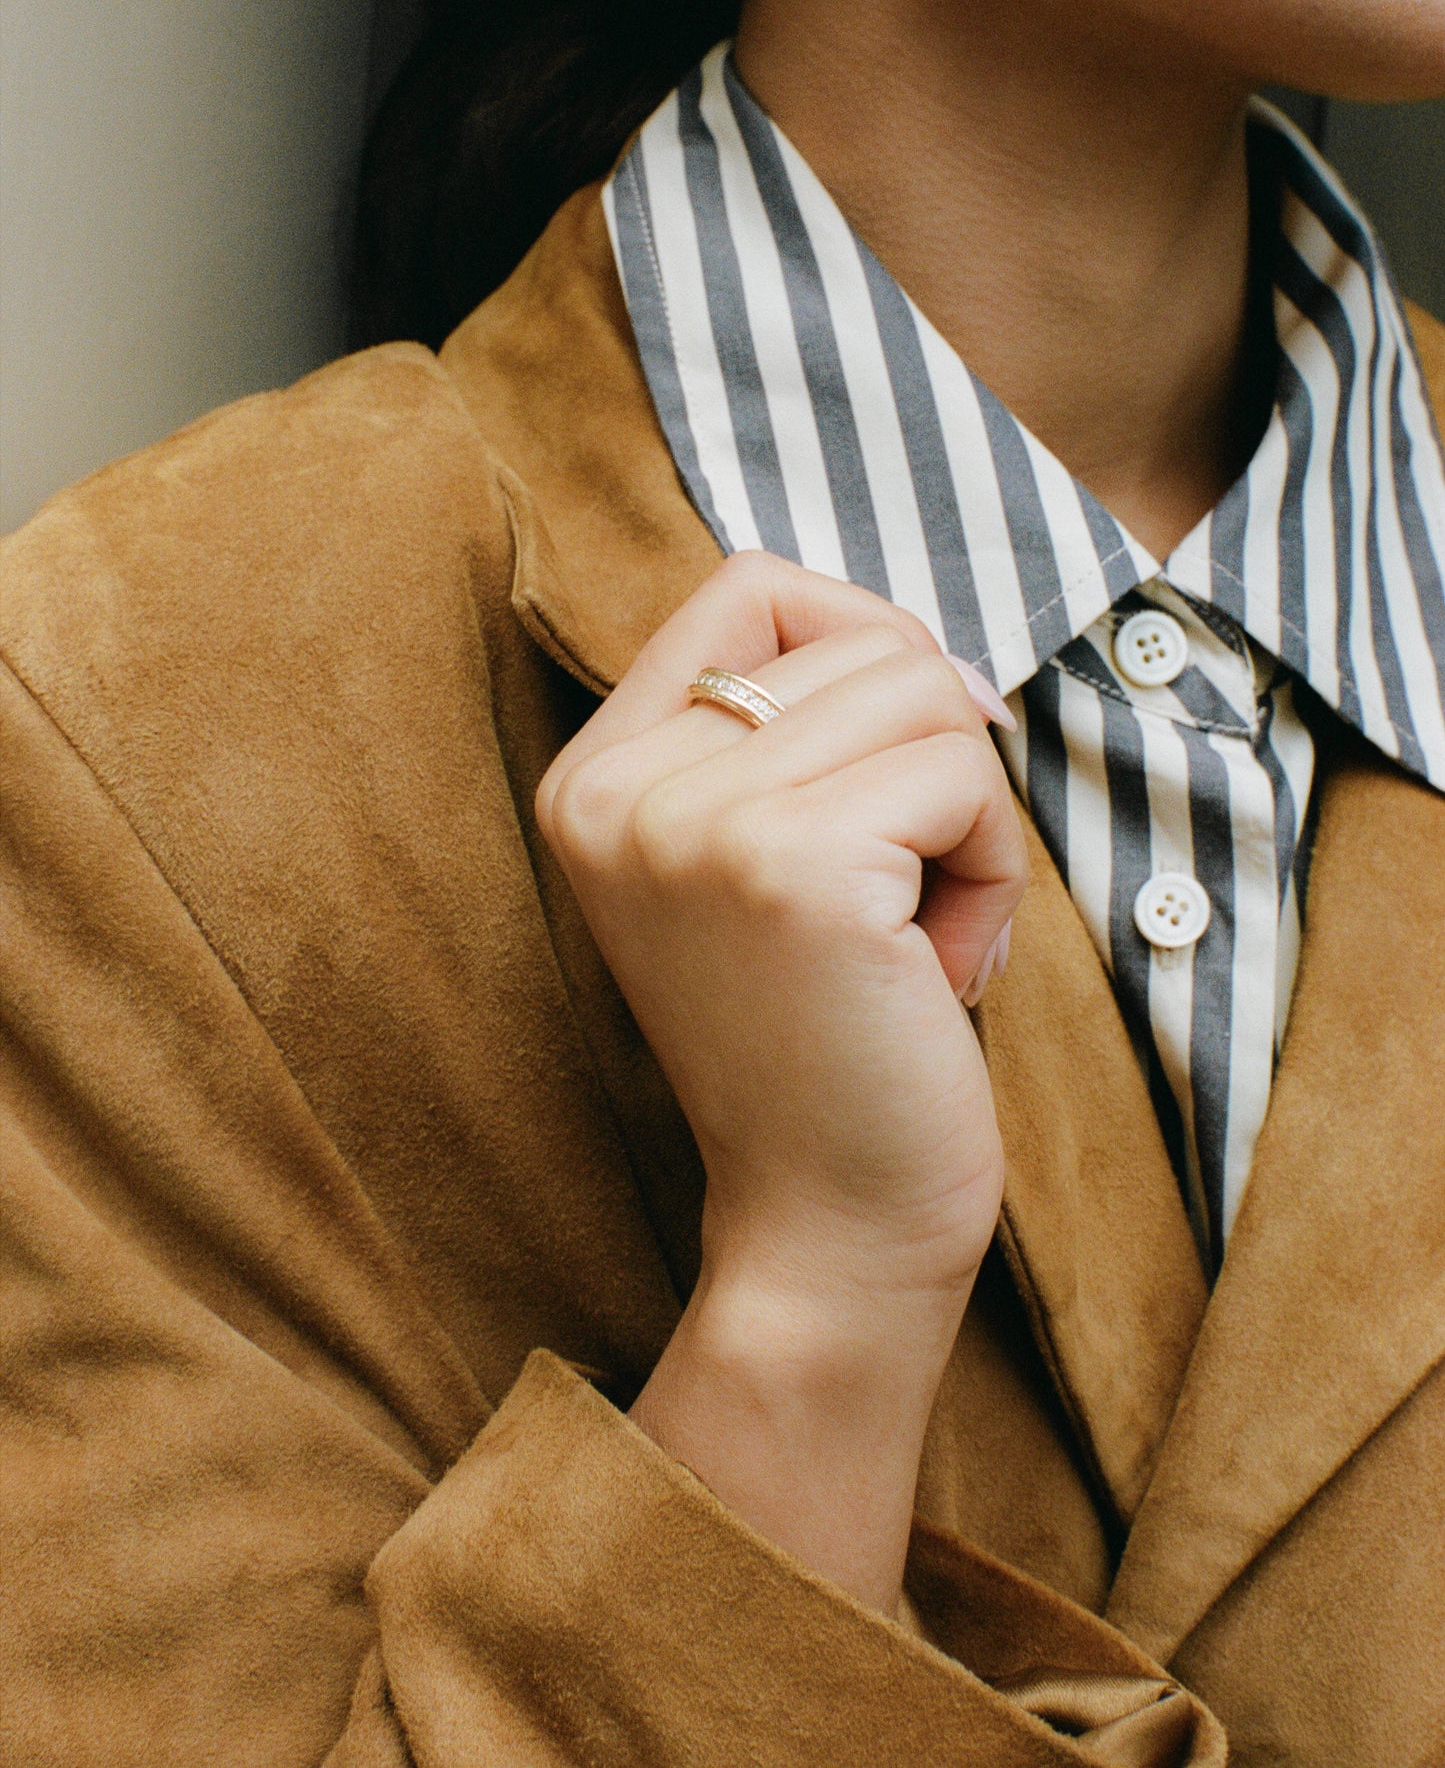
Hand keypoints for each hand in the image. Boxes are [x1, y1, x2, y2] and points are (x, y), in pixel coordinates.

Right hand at [535, 552, 1027, 1609]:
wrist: (827, 1230)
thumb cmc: (830, 1038)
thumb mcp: (764, 857)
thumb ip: (795, 732)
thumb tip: (935, 643)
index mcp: (596, 777)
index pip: (750, 586)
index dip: (862, 641)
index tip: (907, 761)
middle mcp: (617, 788)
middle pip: (860, 635)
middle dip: (934, 753)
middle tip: (910, 894)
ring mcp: (692, 822)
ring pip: (924, 692)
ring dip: (970, 815)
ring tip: (922, 934)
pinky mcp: (790, 865)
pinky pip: (961, 775)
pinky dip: (993, 869)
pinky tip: (943, 970)